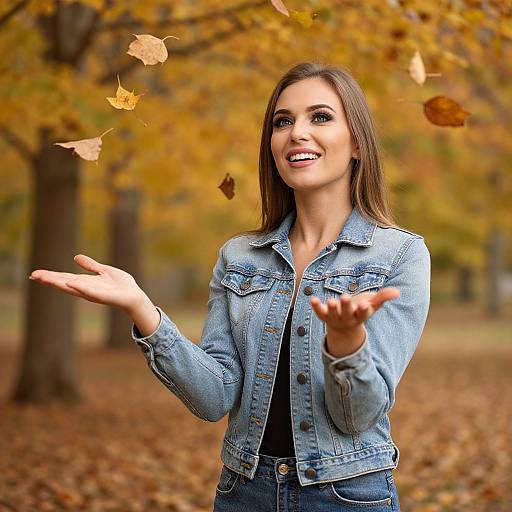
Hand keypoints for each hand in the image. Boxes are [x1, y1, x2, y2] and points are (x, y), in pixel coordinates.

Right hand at [29, 254, 146, 311]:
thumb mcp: (104, 270)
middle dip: (49, 280)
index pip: (65, 278)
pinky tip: (71, 284)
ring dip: (60, 283)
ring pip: (74, 288)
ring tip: (45, 278)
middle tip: (33, 275)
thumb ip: (91, 266)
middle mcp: (86, 289)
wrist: (135, 296)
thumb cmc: (121, 285)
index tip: (35, 274)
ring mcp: (94, 293)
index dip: (51, 276)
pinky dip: (81, 288)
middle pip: (64, 283)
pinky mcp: (104, 296)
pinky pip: (91, 292)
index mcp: (86, 283)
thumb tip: (75, 257)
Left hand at [310, 287, 400, 355]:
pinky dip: (315, 306)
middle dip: (345, 305)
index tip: (365, 304)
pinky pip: (319, 312)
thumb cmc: (360, 311)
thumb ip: (383, 297)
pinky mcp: (324, 315)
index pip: (363, 314)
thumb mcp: (372, 305)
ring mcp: (335, 318)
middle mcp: (347, 318)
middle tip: (344, 297)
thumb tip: (397, 292)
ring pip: (333, 314)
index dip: (364, 309)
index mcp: (360, 315)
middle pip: (346, 313)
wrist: (344, 328)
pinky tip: (312, 299)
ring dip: (332, 308)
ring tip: (331, 301)